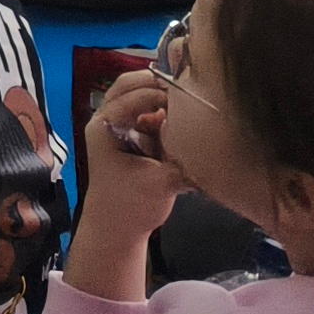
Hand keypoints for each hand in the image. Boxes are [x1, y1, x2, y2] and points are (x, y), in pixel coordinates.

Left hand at [70, 66, 188, 282]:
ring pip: (139, 101)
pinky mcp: (134, 141)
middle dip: (155, 84)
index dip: (157, 93)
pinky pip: (149, 118)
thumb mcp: (160, 183)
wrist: (118, 229)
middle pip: (128, 88)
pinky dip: (165, 116)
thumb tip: (210, 143)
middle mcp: (108, 122)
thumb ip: (181, 159)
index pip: (129, 97)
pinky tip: (185, 121)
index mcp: (103, 127)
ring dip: (160, 99)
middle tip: (185, 85)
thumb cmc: (130, 205)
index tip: (185, 96)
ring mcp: (120, 130)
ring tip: (188, 102)